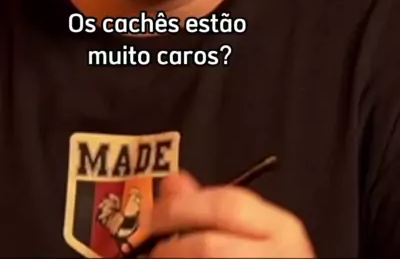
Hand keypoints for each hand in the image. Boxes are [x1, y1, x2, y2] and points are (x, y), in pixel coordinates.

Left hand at [147, 171, 315, 257]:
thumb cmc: (266, 257)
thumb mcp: (250, 232)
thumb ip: (212, 208)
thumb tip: (173, 181)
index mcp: (282, 228)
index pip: (227, 205)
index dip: (181, 207)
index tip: (154, 216)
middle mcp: (280, 255)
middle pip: (211, 246)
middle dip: (171, 246)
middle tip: (150, 249)